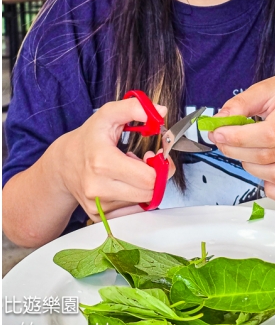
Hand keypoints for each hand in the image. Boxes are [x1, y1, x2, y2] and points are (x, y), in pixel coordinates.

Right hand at [47, 97, 176, 221]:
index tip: (154, 156)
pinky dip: (134, 198)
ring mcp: (96, 205)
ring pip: (142, 202)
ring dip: (144, 187)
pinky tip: (125, 184)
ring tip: (130, 171)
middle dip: (156, 176)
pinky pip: (131, 211)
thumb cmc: (88, 139)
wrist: (63, 163)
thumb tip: (159, 112)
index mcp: (102, 163)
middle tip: (146, 162)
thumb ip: (134, 108)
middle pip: (149, 192)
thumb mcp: (108, 115)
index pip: (149, 178)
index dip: (160, 166)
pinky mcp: (98, 215)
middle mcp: (97, 187)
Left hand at [208, 73, 274, 204]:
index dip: (238, 138)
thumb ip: (241, 103)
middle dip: (237, 152)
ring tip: (247, 154)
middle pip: (269, 156)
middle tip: (226, 143)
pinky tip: (266, 177)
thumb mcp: (269, 88)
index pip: (269, 134)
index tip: (219, 134)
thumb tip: (219, 121)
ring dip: (252, 168)